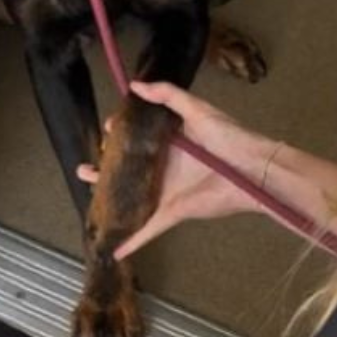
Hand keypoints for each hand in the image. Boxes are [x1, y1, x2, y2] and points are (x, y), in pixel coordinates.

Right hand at [78, 81, 279, 259]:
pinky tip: (116, 250)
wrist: (252, 169)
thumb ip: (169, 96)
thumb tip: (136, 86)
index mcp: (170, 142)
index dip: (121, 132)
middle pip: (128, 167)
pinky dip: (134, 241)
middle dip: (106, 165)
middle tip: (85, 165)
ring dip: (108, 194)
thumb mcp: (198, 110)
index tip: (108, 127)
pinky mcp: (173, 210)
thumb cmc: (229, 137)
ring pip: (131, 195)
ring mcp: (167, 190)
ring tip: (85, 183)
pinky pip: (149, 229)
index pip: (138, 136)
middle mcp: (165, 166)